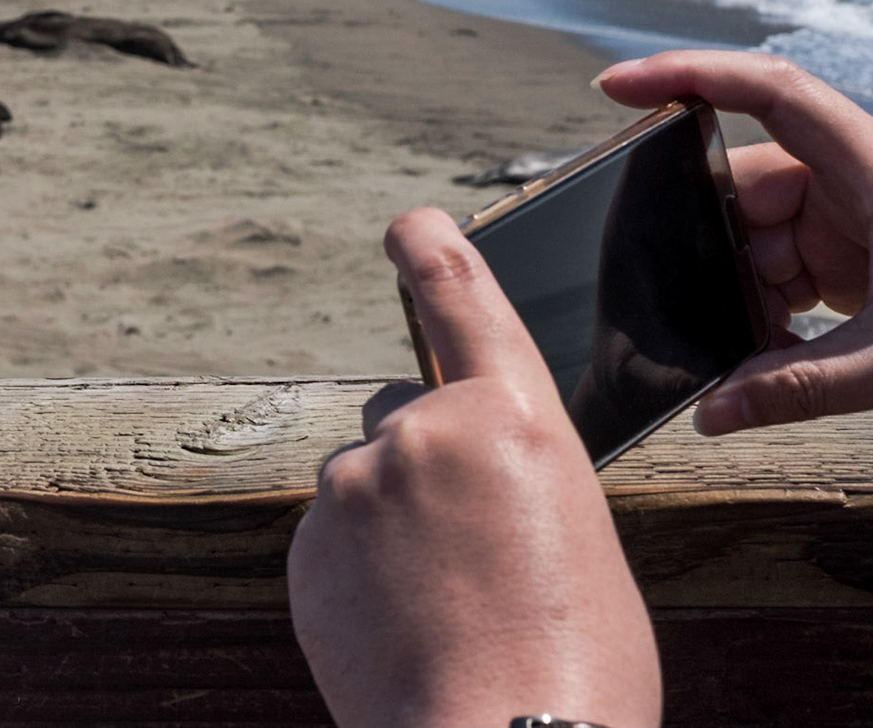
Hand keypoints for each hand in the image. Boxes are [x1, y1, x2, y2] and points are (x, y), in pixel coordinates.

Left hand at [287, 208, 660, 727]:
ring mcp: (351, 488)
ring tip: (448, 604)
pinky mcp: (307, 547)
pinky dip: (361, 572)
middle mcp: (417, 432)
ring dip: (395, 523)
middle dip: (427, 462)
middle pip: (405, 416)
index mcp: (508, 417)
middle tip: (476, 550)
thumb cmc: (575, 659)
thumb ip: (506, 470)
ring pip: (369, 483)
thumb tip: (460, 477)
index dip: (431, 248)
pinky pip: (336, 541)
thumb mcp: (574, 530)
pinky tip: (406, 624)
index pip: (460, 297)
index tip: (408, 223)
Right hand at [596, 51, 872, 433]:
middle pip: (745, 185)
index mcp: (872, 167)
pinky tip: (775, 350)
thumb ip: (797, 385)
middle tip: (688, 304)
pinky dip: (766, 309)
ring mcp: (852, 216)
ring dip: (741, 291)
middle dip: (712, 248)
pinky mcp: (853, 254)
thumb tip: (712, 412)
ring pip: (755, 236)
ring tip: (752, 347)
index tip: (615, 84)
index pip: (768, 92)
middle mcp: (856, 178)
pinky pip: (781, 267)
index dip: (688, 75)